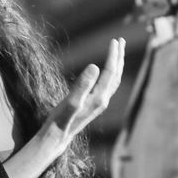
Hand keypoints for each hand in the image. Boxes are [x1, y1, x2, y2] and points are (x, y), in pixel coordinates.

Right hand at [39, 37, 124, 157]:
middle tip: (120, 40)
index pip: (110, 72)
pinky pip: (107, 85)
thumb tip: (95, 66)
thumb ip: (82, 85)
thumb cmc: (61, 120)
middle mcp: (103, 100)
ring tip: (117, 52)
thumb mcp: (70, 102)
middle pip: (116, 75)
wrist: (57, 137)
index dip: (112, 56)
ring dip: (117, 65)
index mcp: (99, 98)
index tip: (114, 40)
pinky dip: (110, 74)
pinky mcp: (94, 105)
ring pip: (113, 80)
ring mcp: (99, 103)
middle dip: (119, 57)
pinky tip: (106, 71)